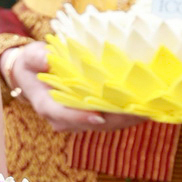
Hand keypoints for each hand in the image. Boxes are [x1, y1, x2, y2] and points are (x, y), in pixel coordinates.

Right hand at [2, 42, 144, 134]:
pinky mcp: (91, 116)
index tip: (99, 115)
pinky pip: (111, 119)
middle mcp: (63, 118)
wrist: (34, 76)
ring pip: (106, 124)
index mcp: (46, 105)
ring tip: (150, 108)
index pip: (63, 115)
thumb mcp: (31, 57)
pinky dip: (128, 114)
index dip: (81, 117)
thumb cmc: (33, 64)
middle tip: (139, 110)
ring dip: (128, 118)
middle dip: (116, 119)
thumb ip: (37, 57)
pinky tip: (146, 106)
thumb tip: (47, 58)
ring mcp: (78, 120)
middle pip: (92, 123)